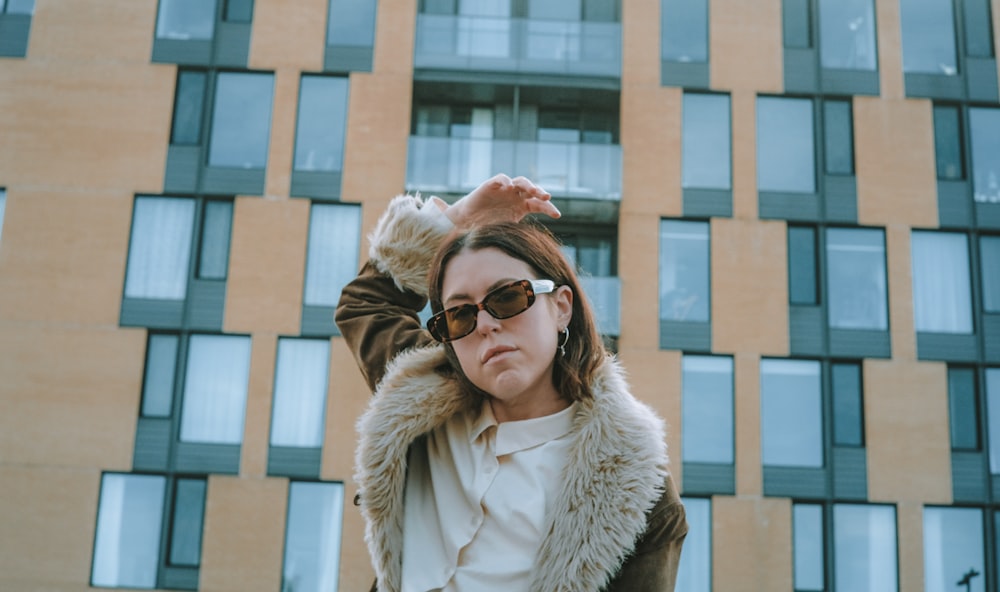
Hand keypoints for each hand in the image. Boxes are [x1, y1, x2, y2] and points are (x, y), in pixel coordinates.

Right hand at [442, 174, 559, 228]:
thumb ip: (518, 234)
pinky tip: (509, 186)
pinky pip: (500, 179)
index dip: (549, 208)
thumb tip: (533, 249)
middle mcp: (516, 196)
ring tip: (533, 190)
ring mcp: (505, 189)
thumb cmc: (488, 227)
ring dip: (528, 185)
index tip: (557, 215)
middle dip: (540, 193)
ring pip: (521, 182)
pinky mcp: (492, 185)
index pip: (539, 205)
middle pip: (533, 191)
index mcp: (522, 206)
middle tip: (547, 197)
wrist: (467, 221)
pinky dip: (505, 181)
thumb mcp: (506, 231)